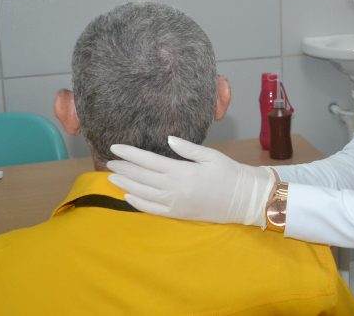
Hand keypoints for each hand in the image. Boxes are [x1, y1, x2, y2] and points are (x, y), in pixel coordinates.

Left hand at [106, 136, 275, 226]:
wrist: (243, 199)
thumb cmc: (230, 173)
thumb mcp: (211, 156)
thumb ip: (188, 149)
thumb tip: (168, 139)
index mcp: (183, 171)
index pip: (149, 161)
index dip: (130, 154)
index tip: (115, 148)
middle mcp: (175, 188)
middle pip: (142, 177)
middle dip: (124, 168)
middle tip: (110, 161)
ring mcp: (175, 203)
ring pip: (143, 193)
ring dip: (126, 185)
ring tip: (112, 177)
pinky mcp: (178, 214)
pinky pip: (152, 209)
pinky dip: (137, 203)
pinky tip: (128, 196)